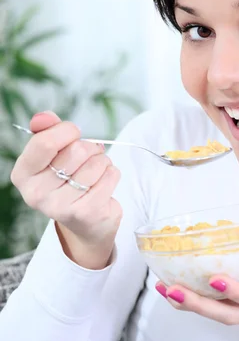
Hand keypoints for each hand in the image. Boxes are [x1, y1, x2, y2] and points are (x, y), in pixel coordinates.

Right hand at [11, 111, 121, 267]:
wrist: (85, 223)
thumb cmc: (68, 182)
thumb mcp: (52, 155)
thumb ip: (46, 131)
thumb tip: (44, 117)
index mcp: (23, 175)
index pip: (45, 143)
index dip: (66, 131)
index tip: (73, 133)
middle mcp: (37, 194)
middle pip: (76, 151)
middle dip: (89, 148)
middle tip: (87, 158)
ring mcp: (62, 207)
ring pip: (96, 163)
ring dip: (102, 161)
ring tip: (95, 173)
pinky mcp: (87, 213)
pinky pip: (110, 176)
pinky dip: (112, 174)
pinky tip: (103, 184)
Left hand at [156, 198, 238, 340]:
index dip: (237, 290)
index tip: (215, 277)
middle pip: (228, 315)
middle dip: (197, 304)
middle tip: (169, 288)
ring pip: (222, 317)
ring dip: (192, 306)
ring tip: (164, 289)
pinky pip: (226, 314)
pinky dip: (203, 305)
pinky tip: (183, 292)